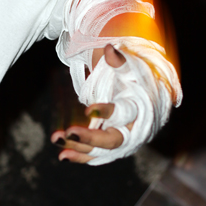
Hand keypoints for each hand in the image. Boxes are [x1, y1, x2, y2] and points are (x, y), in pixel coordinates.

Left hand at [51, 44, 134, 163]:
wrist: (147, 97)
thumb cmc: (135, 79)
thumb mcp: (130, 68)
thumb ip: (119, 61)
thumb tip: (109, 49)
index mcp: (139, 109)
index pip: (125, 113)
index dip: (107, 112)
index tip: (88, 110)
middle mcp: (133, 130)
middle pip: (113, 139)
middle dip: (90, 138)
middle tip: (69, 133)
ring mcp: (123, 142)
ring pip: (102, 151)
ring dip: (79, 148)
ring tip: (57, 144)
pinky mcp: (112, 148)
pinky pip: (97, 155)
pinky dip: (80, 156)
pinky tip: (63, 155)